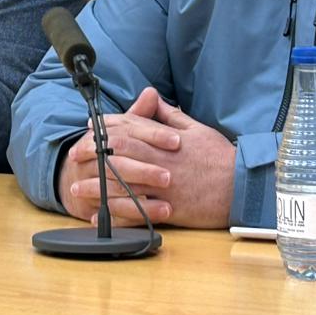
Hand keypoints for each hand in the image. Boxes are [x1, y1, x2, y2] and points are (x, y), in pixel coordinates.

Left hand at [58, 87, 236, 227]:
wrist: (242, 186)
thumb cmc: (220, 157)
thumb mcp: (196, 129)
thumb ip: (170, 115)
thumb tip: (154, 97)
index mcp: (165, 142)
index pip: (129, 131)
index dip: (106, 130)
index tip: (89, 131)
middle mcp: (160, 163)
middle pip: (119, 156)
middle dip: (93, 156)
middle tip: (73, 158)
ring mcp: (163, 188)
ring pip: (123, 186)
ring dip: (97, 187)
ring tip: (78, 189)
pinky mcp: (169, 210)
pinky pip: (137, 214)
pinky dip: (116, 216)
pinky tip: (101, 217)